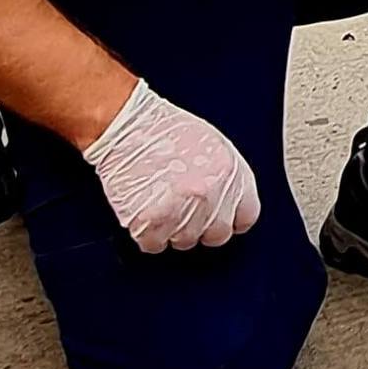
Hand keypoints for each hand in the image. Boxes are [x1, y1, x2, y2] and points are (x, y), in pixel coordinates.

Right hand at [82, 81, 261, 254]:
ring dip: (172, 229)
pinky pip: (154, 244)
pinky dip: (146, 233)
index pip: (246, 216)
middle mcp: (209, 193)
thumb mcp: (212, 145)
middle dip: (201, 226)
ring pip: (185, 241)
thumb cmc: (162, 129)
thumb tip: (229, 202)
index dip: (229, 218)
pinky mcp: (151, 219)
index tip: (217, 218)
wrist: (122, 124)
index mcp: (230, 173)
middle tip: (183, 210)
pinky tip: (144, 212)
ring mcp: (181, 208)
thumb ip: (227, 178)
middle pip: (217, 234)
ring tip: (159, 203)